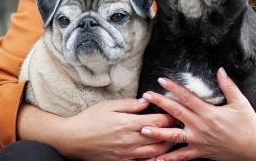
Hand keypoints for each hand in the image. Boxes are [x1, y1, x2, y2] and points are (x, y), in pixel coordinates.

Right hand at [18, 99, 176, 160]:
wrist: (73, 140)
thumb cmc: (90, 119)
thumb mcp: (109, 105)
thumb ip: (130, 104)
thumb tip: (146, 100)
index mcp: (129, 123)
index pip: (159, 119)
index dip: (171, 115)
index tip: (177, 110)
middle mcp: (131, 140)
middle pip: (161, 137)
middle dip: (174, 131)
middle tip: (182, 126)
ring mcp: (127, 153)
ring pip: (155, 152)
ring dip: (167, 146)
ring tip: (175, 140)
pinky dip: (154, 160)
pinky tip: (160, 157)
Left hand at [139, 68, 255, 160]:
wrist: (254, 148)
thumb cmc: (248, 124)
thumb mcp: (240, 102)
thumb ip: (228, 86)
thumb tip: (220, 70)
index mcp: (209, 112)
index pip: (187, 97)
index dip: (173, 88)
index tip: (161, 80)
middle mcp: (201, 126)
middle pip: (176, 112)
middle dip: (159, 103)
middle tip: (146, 95)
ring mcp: (199, 141)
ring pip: (174, 136)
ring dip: (158, 132)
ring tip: (143, 129)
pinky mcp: (201, 152)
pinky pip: (183, 157)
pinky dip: (169, 158)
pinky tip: (156, 158)